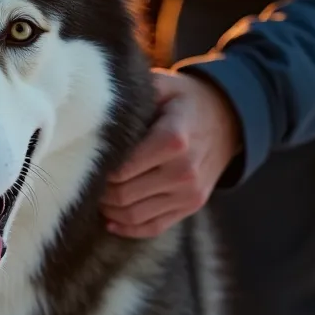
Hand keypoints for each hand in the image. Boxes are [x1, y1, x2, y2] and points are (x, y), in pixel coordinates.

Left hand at [102, 69, 240, 237]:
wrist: (230, 118)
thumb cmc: (185, 100)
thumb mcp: (162, 87)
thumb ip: (130, 97)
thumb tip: (89, 108)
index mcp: (173, 140)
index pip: (120, 169)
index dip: (96, 169)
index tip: (86, 161)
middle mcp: (184, 171)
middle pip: (123, 195)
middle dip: (98, 191)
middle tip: (84, 179)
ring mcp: (190, 193)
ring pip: (134, 215)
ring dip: (108, 210)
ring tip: (96, 195)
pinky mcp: (192, 206)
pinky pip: (153, 227)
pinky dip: (128, 228)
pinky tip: (110, 219)